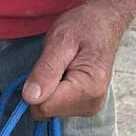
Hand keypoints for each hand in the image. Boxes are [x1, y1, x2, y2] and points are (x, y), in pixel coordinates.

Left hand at [22, 0, 127, 120]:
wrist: (105, 24)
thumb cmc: (85, 26)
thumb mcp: (61, 40)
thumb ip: (46, 70)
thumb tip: (30, 98)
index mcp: (88, 89)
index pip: (45, 107)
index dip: (37, 87)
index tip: (46, 66)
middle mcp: (91, 104)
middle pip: (47, 111)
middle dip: (44, 88)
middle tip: (57, 64)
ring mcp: (89, 109)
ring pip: (50, 111)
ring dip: (50, 89)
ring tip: (64, 66)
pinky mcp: (85, 108)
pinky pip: (57, 108)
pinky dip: (56, 92)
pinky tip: (67, 75)